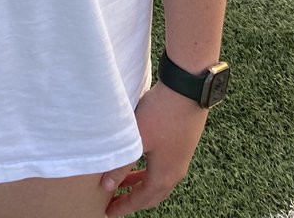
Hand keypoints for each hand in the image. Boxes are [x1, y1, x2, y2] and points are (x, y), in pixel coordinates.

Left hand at [101, 84, 208, 214]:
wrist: (187, 89)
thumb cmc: (161, 114)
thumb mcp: (137, 139)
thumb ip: (121, 164)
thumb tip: (106, 185)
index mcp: (165, 175)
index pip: (142, 200)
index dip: (125, 207)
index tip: (110, 212)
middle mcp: (176, 171)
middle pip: (153, 194)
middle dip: (133, 199)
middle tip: (115, 201)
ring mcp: (181, 157)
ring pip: (159, 180)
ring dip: (141, 183)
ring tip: (123, 182)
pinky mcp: (183, 143)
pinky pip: (164, 167)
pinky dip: (149, 170)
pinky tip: (141, 158)